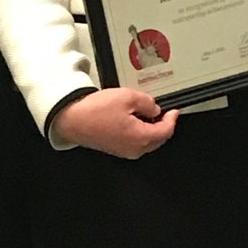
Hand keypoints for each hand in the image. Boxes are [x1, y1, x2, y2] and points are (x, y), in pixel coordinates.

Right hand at [52, 89, 177, 158]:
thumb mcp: (128, 97)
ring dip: (151, 128)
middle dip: (163, 125)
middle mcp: (134, 149)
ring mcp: (123, 151)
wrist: (72, 120)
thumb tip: (154, 108)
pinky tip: (134, 118)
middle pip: (158, 139)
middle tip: (164, 112)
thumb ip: (147, 103)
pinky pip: (135, 142)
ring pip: (146, 141)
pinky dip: (140, 131)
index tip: (174, 111)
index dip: (172, 119)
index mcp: (140, 138)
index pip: (166, 131)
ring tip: (147, 112)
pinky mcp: (115, 148)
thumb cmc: (96, 111)